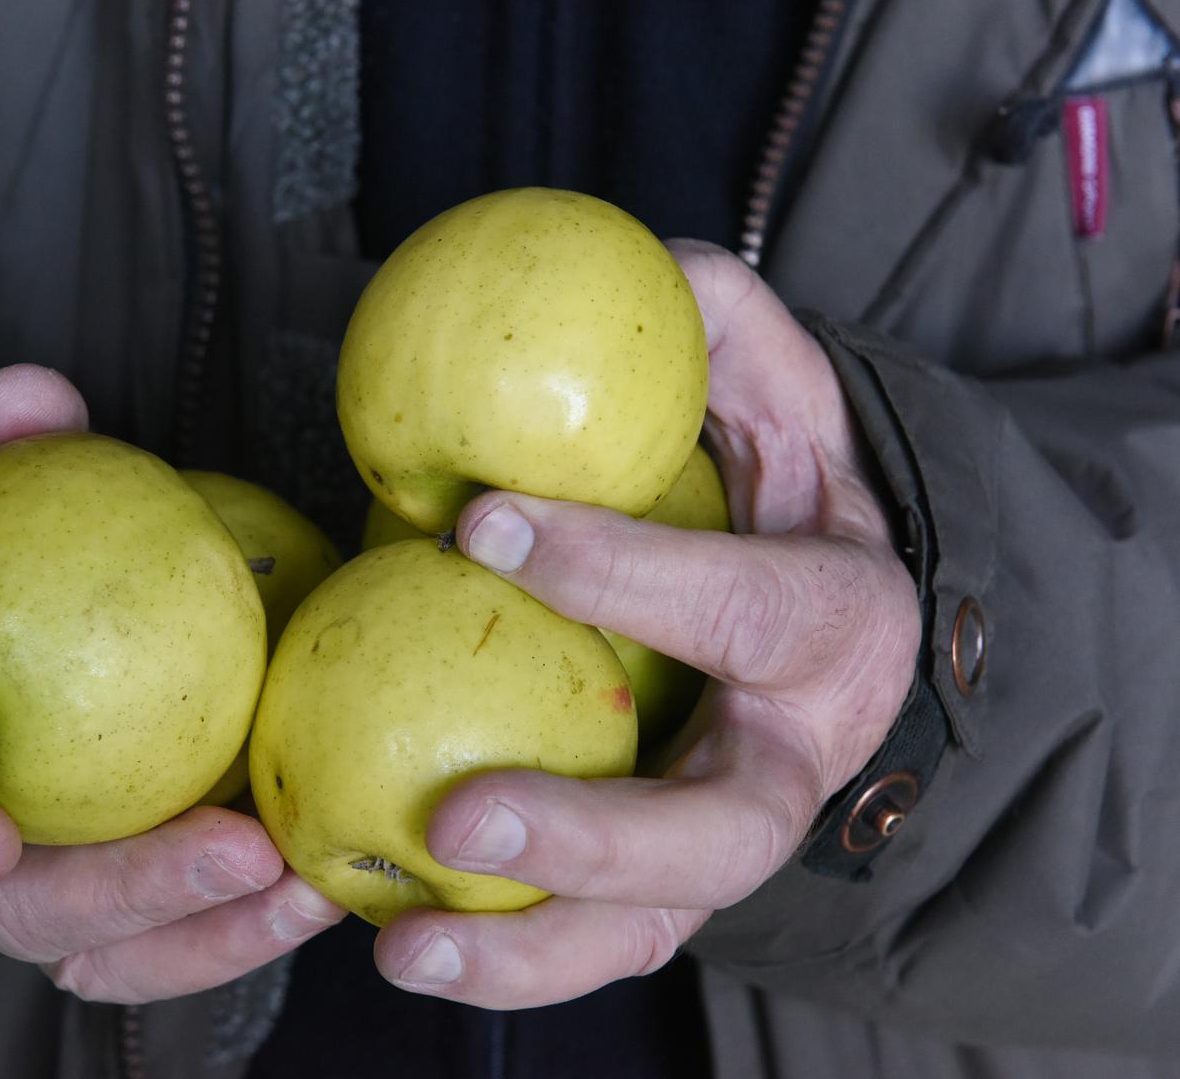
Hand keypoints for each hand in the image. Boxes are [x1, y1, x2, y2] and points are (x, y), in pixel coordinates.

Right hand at [0, 364, 341, 1002]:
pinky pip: (177, 938)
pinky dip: (243, 927)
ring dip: (209, 933)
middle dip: (125, 892)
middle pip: (19, 907)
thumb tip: (34, 397)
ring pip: (109, 951)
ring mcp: (43, 892)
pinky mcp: (123, 905)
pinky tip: (323, 884)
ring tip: (307, 885)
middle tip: (234, 851)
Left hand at [372, 241, 920, 1007]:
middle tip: (461, 813)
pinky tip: (391, 940)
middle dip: (595, 835)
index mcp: (836, 625)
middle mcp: (796, 758)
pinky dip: (500, 958)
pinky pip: (590, 939)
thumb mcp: (788, 403)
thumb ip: (734, 336)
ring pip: (652, 928)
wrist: (828, 627)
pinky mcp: (666, 887)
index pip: (745, 607)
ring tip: (401, 946)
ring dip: (528, 951)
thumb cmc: (787, 506)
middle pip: (722, 831)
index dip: (626, 574)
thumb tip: (655, 269)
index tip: (482, 520)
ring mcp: (729, 839)